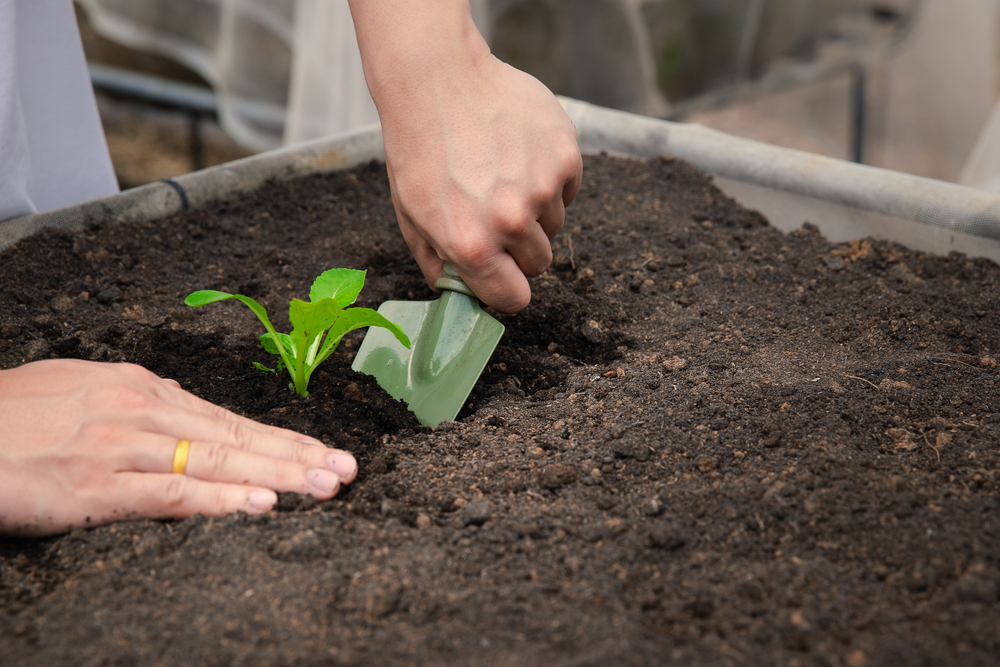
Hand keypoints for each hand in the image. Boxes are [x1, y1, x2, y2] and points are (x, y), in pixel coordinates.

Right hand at [0, 360, 356, 535]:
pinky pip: (168, 493)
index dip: (280, 438)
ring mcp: (120, 447)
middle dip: (297, 454)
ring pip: (215, 461)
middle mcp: (141, 412)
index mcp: (143, 389)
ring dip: (276, 474)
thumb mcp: (87, 391)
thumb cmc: (15, 413)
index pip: (228, 419)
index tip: (323, 450)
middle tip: (347, 469)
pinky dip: (218, 499)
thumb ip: (141, 407)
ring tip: (325, 484)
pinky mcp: (94, 485)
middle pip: (235, 437)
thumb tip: (188, 421)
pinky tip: (258, 504)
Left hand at [349, 0, 582, 312]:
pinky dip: (549, 179)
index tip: (502, 276)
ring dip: (535, 212)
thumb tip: (458, 291)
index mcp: (472, 244)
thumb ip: (438, 263)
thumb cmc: (418, 149)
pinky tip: (518, 156)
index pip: (514, 298)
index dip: (507, 289)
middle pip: (538, 264)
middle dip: (519, 250)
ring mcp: (543, 186)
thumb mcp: (412, 217)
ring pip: (554, 225)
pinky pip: (567, 189)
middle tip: (496, 217)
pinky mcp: (565, 154)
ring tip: (502, 178)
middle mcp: (512, 220)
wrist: (436, 80)